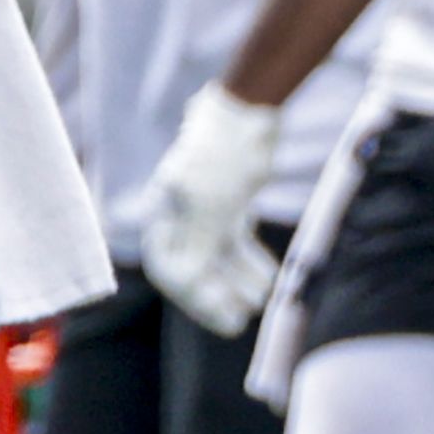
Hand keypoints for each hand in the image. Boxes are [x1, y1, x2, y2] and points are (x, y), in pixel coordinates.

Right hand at [132, 83, 282, 336]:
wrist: (248, 113)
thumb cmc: (222, 157)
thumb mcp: (210, 207)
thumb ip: (196, 246)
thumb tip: (184, 284)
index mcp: (165, 213)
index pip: (169, 269)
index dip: (195, 299)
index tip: (227, 321)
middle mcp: (180, 213)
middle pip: (193, 265)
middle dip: (216, 295)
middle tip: (241, 320)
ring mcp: (205, 207)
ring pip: (217, 255)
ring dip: (236, 280)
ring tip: (260, 297)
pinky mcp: (228, 200)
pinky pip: (234, 240)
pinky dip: (248, 260)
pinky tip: (269, 276)